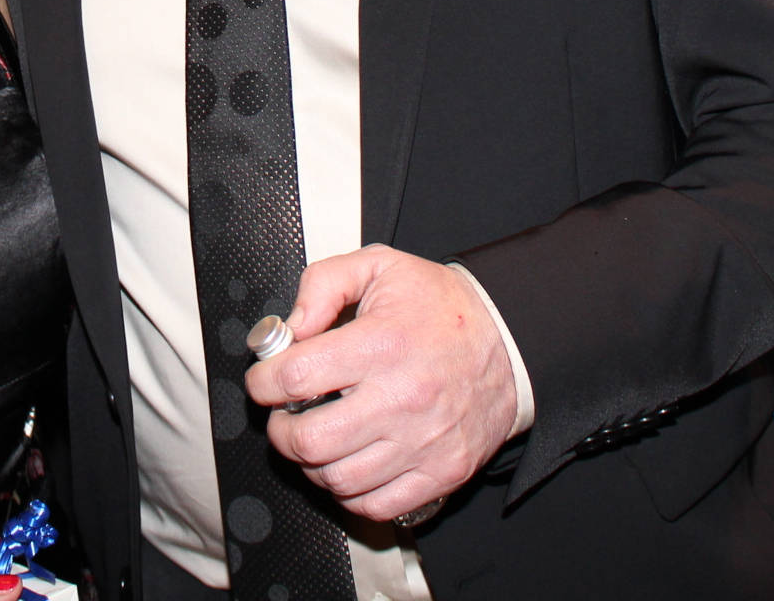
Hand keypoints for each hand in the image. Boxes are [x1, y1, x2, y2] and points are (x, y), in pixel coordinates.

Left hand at [247, 245, 516, 521]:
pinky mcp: (440, 473)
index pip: (295, 376)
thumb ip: (324, 284)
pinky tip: (348, 463)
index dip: (263, 381)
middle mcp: (401, 399)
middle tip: (285, 415)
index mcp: (382, 345)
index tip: (265, 381)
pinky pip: (375, 505)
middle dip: (281, 430)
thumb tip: (291, 327)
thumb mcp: (380, 267)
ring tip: (317, 437)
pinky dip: (350, 492)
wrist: (510, 341)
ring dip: (312, 463)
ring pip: (337, 479)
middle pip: (309, 440)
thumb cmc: (442, 308)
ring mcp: (422, 443)